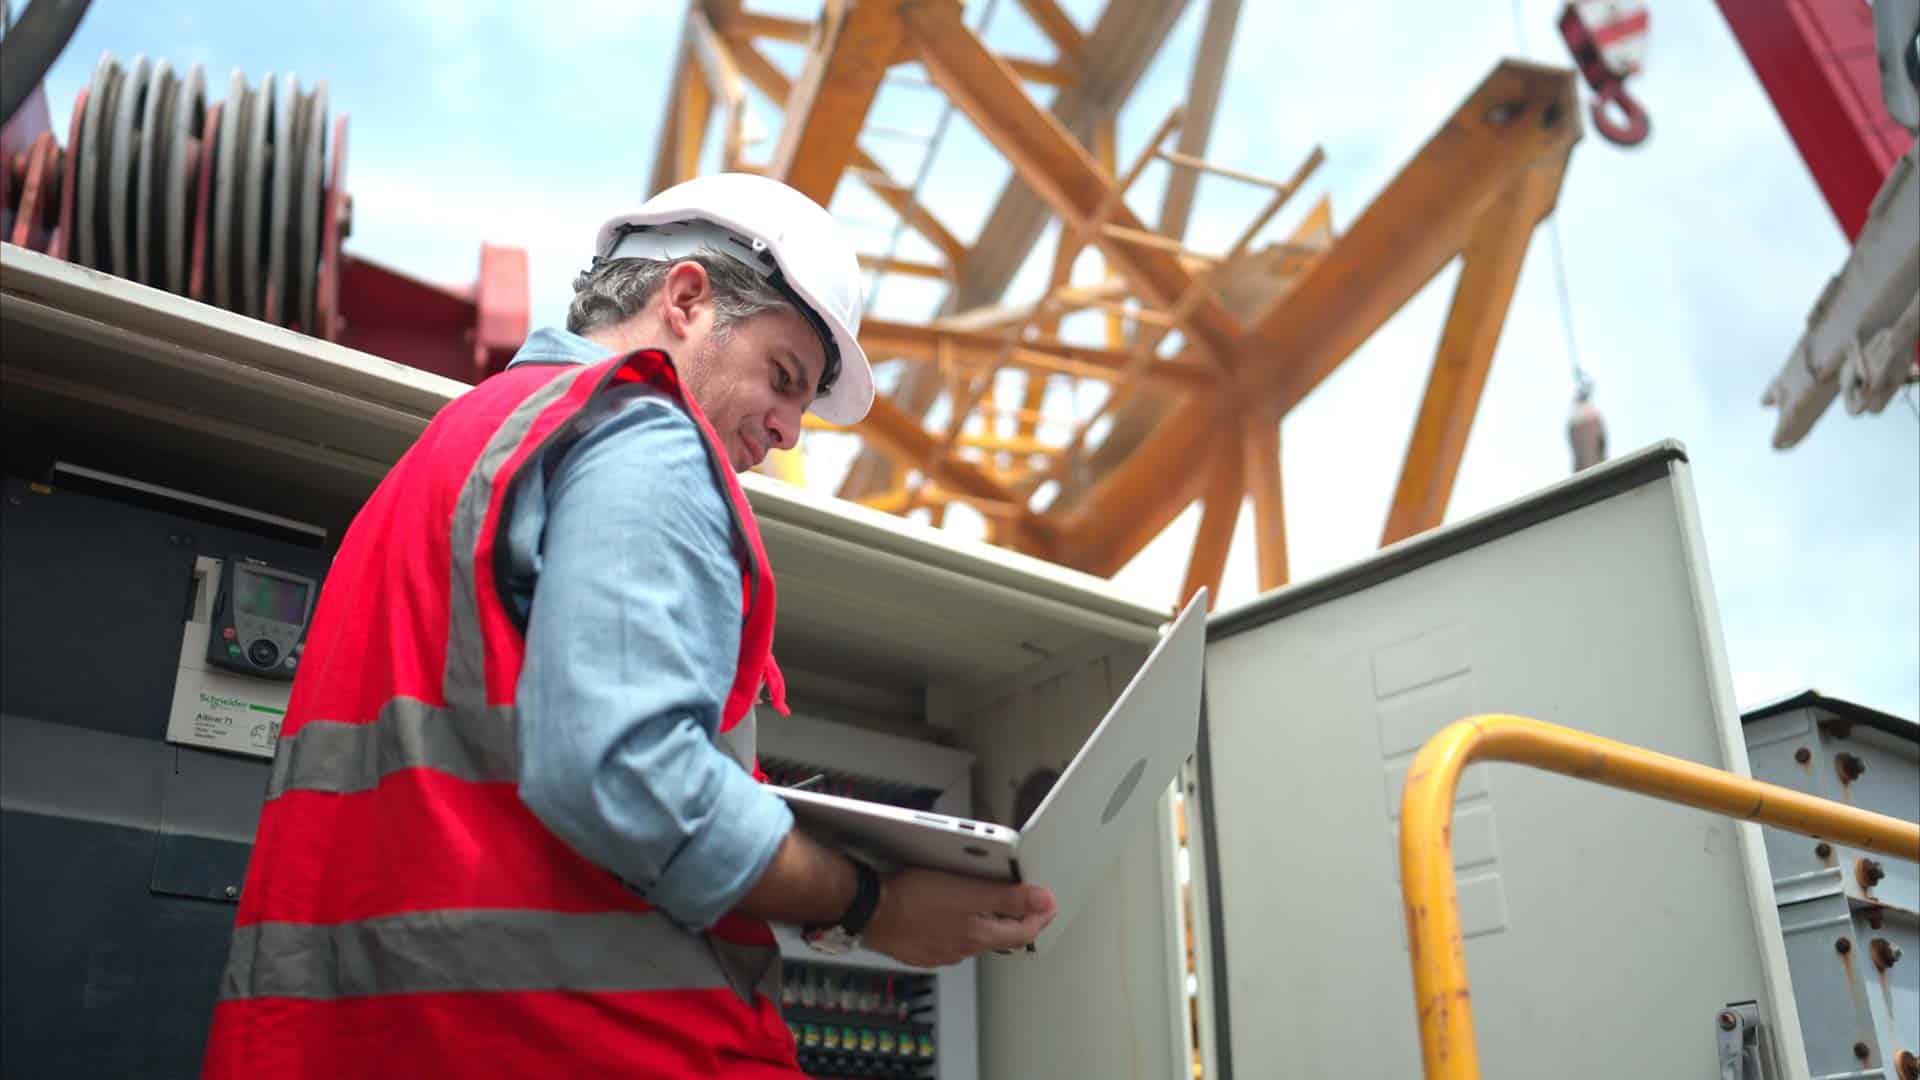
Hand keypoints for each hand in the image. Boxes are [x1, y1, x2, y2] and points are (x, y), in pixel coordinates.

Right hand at [862, 868, 1056, 967]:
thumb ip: (1008, 897)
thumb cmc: (912, 899)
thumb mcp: (967, 891)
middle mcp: (962, 948)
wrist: (868, 910)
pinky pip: (947, 937)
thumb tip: (1043, 901)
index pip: (1022, 933)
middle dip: (1014, 918)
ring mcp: (940, 951)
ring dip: (983, 920)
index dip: (1039, 917)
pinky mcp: (920, 948)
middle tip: (1024, 903)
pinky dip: (955, 924)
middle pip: (999, 935)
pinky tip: (946, 910)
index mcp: (978, 935)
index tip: (1049, 906)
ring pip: (972, 937)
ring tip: (984, 900)